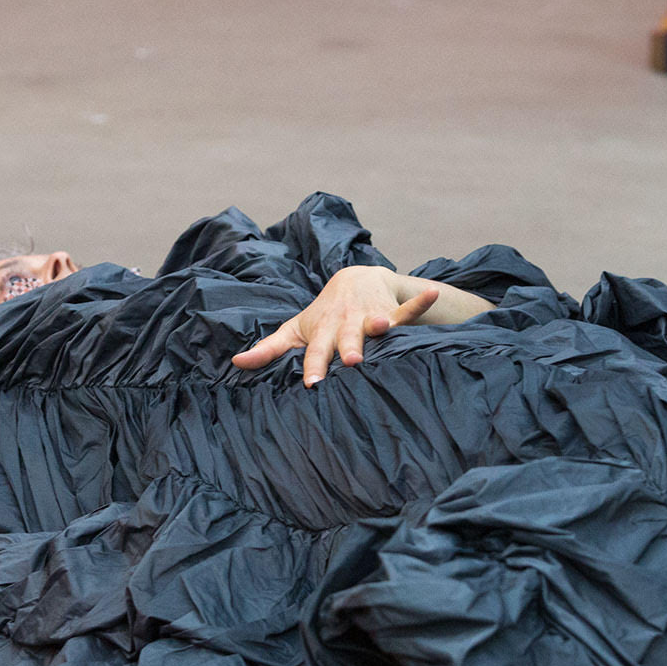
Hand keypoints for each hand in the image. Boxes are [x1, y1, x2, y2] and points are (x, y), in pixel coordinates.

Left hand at [231, 266, 439, 386]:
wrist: (352, 280)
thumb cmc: (321, 316)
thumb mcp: (295, 330)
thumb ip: (269, 350)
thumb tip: (235, 363)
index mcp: (322, 333)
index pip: (315, 354)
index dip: (313, 368)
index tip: (312, 385)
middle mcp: (345, 325)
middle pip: (346, 339)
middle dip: (349, 348)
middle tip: (352, 362)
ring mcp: (368, 316)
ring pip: (376, 323)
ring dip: (381, 324)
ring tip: (384, 327)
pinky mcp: (390, 310)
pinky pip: (406, 309)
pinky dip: (418, 302)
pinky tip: (432, 294)